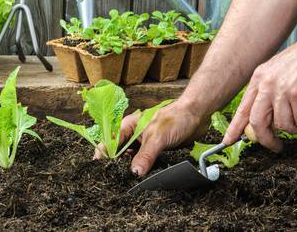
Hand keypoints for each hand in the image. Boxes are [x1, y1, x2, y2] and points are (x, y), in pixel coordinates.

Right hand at [94, 101, 208, 175]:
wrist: (195, 115)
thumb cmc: (175, 118)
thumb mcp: (157, 138)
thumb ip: (145, 156)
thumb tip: (135, 173)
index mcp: (128, 126)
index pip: (110, 142)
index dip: (103, 155)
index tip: (100, 169)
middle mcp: (133, 135)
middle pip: (118, 152)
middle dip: (116, 164)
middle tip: (114, 178)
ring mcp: (143, 143)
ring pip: (131, 158)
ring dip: (129, 168)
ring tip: (126, 180)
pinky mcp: (154, 150)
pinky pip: (143, 162)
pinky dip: (141, 169)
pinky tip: (141, 177)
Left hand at [222, 28, 296, 151]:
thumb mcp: (281, 71)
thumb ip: (272, 91)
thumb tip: (271, 116)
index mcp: (259, 78)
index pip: (242, 108)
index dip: (235, 128)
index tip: (229, 140)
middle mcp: (266, 84)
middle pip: (257, 122)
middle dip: (266, 139)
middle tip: (276, 146)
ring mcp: (281, 90)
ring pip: (283, 125)